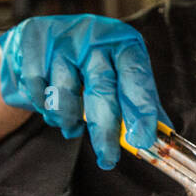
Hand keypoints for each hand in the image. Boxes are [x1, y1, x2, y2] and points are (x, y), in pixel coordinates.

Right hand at [0, 15, 169, 169]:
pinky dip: (44, 109)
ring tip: (71, 128)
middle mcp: (94, 36)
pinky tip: (51, 111)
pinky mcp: (32, 44)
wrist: (41, 42)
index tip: (144, 140)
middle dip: (105, 130)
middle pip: (102, 89)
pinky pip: (37, 89)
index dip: (141, 109)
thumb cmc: (89, 64)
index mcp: (123, 42)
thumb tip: (163, 141)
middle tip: (108, 159)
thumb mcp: (120, 75)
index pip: (136, 76)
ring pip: (65, 93)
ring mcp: (61, 39)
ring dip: (68, 120)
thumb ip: (140, 104)